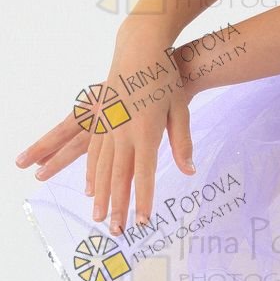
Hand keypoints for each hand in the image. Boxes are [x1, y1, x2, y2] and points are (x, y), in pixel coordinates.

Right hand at [15, 19, 197, 233]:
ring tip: (99, 217)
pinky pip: (92, 152)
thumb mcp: (179, 109)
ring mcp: (108, 125)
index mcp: (145, 132)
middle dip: (118, 207)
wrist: (140, 48)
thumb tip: (190, 170)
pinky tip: (89, 187)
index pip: (144, 175)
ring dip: (100, 195)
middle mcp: (123, 132)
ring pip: (101, 168)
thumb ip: (182, 142)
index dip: (142, 200)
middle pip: (118, 177)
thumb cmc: (164, 77)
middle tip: (116, 232)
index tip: (142, 222)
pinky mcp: (101, 118)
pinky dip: (90, 172)